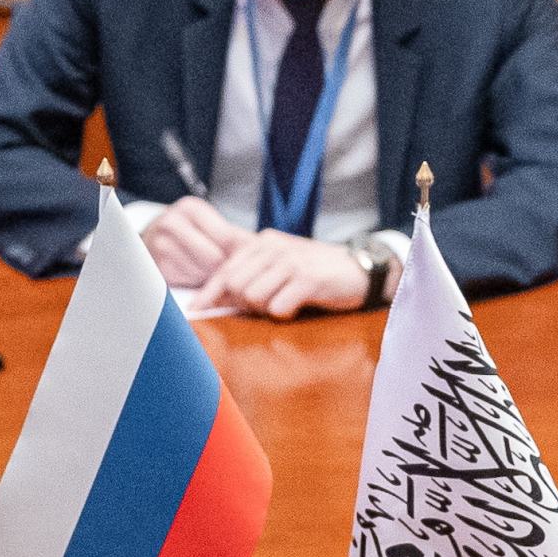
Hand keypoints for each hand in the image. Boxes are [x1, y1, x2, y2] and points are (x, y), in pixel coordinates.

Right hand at [140, 197, 243, 286]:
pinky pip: (188, 281)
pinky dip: (193, 281)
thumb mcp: (209, 226)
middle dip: (223, 267)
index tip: (253, 264)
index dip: (242, 254)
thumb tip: (266, 248)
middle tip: (226, 269)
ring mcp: (161, 244)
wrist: (149, 239)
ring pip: (202, 272)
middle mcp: (173, 222)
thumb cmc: (187, 233)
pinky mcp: (156, 266)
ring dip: (208, 276)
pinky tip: (191, 272)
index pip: (227, 237)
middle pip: (215, 258)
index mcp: (191, 208)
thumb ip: (235, 237)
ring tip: (204, 268)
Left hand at [199, 228, 368, 318]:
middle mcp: (274, 248)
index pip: (226, 269)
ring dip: (264, 310)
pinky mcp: (308, 280)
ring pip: (253, 297)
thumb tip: (215, 298)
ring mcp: (292, 262)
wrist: (362, 269)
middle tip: (265, 307)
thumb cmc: (318, 273)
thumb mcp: (282, 266)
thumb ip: (251, 276)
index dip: (209, 292)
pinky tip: (297, 307)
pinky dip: (284, 314)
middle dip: (243, 304)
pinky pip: (278, 307)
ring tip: (284, 304)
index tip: (195, 309)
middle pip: (235, 286)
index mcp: (264, 242)